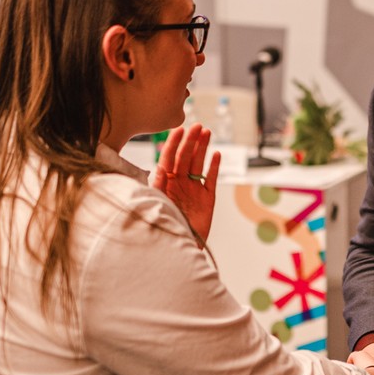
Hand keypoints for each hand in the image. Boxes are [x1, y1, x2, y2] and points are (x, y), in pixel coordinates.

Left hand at [150, 123, 219, 242]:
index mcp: (164, 183)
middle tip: (198, 126)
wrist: (179, 248)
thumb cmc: (163, 227)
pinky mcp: (207, 200)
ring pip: (198, 164)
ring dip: (202, 148)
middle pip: (185, 157)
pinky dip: (214, 167)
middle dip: (191, 141)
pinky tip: (216, 154)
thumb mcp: (156, 204)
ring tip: (207, 132)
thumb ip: (158, 187)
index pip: (169, 158)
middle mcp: (178, 184)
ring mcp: (193, 191)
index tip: (180, 129)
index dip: (174, 143)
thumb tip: (158, 168)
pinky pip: (211, 180)